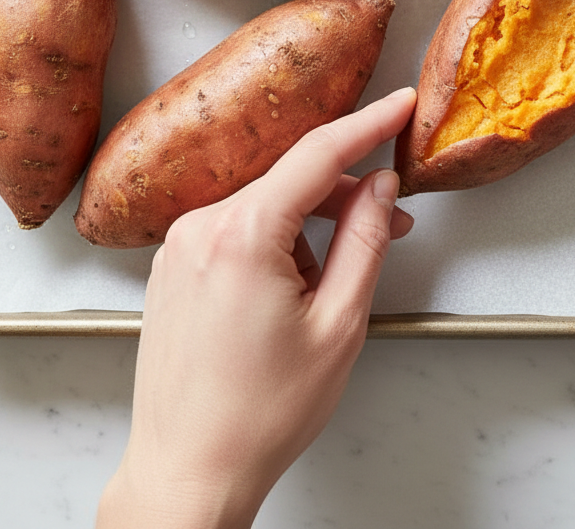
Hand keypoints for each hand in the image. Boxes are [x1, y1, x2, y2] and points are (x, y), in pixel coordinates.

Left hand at [97, 86, 417, 528]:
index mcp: (242, 235)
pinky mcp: (173, 264)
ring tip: (333, 282)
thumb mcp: (340, 324)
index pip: (319, 153)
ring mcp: (179, 245)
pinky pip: (238, 226)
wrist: (188, 471)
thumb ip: (366, 240)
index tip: (401, 102)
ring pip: (266, 203)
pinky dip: (276, 238)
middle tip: (393, 220)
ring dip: (310, 224)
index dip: (369, 123)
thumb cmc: (261, 413)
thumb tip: (381, 187)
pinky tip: (294, 285)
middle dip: (346, 193)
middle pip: (292, 179)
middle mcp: (200, 227)